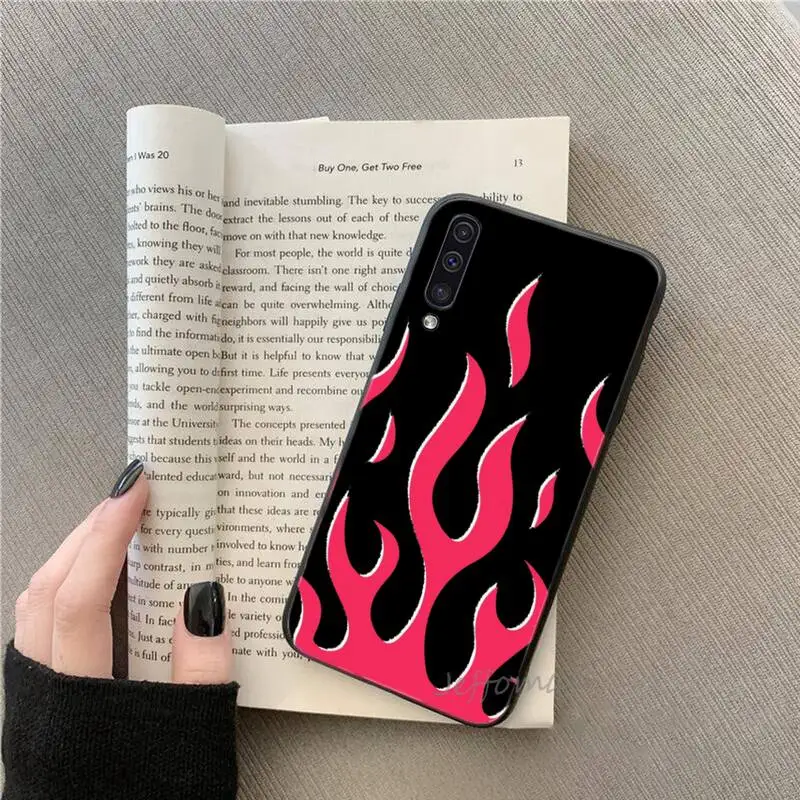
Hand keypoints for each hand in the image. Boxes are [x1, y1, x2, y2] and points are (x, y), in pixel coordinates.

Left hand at [13, 459, 231, 683]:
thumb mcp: (193, 737)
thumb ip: (200, 671)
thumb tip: (203, 597)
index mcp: (77, 699)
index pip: (83, 598)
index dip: (108, 536)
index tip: (136, 490)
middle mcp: (43, 691)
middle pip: (49, 589)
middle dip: (90, 531)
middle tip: (131, 496)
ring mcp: (33, 696)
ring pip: (36, 604)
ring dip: (74, 554)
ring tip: (116, 526)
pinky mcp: (39, 701)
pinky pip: (38, 622)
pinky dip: (66, 583)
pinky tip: (101, 578)